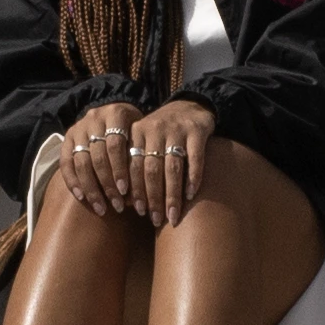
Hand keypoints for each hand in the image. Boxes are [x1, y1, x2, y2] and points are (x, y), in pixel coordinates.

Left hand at [115, 98, 217, 221]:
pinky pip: (195, 158)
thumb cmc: (162, 132)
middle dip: (152, 197)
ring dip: (172, 195)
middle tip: (154, 218)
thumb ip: (135, 163)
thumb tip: (127, 201)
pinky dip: (193, 178)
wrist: (190, 106)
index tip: (136, 211)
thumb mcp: (144, 140)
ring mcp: (177, 130)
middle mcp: (155, 130)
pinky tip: (191, 195)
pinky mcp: (197, 131)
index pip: (133, 166)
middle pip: (151, 170)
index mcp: (137, 133)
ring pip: (172, 168)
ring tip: (172, 215)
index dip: (134, 189)